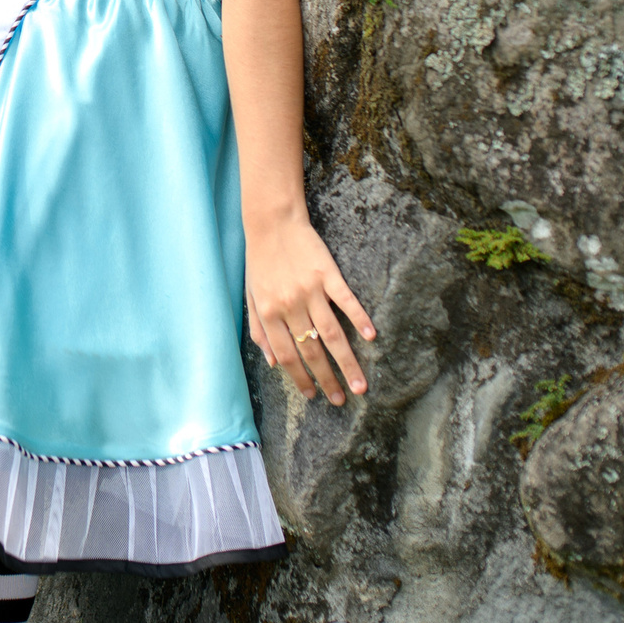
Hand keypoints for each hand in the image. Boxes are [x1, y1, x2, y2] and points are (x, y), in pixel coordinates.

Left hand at [246, 215, 375, 406]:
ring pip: (332, 334)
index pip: (287, 356)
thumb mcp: (251, 297)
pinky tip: (371, 336)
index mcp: (269, 314)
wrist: (272, 222)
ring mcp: (310, 291)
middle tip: (341, 400)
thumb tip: (272, 363)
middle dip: (327, 380)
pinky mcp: (328, 274)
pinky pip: (346, 301)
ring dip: (347, 362)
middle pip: (312, 351)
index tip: (313, 395)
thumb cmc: (260, 261)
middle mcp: (290, 306)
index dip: (300, 379)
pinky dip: (359, 319)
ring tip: (361, 384)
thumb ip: (259, 331)